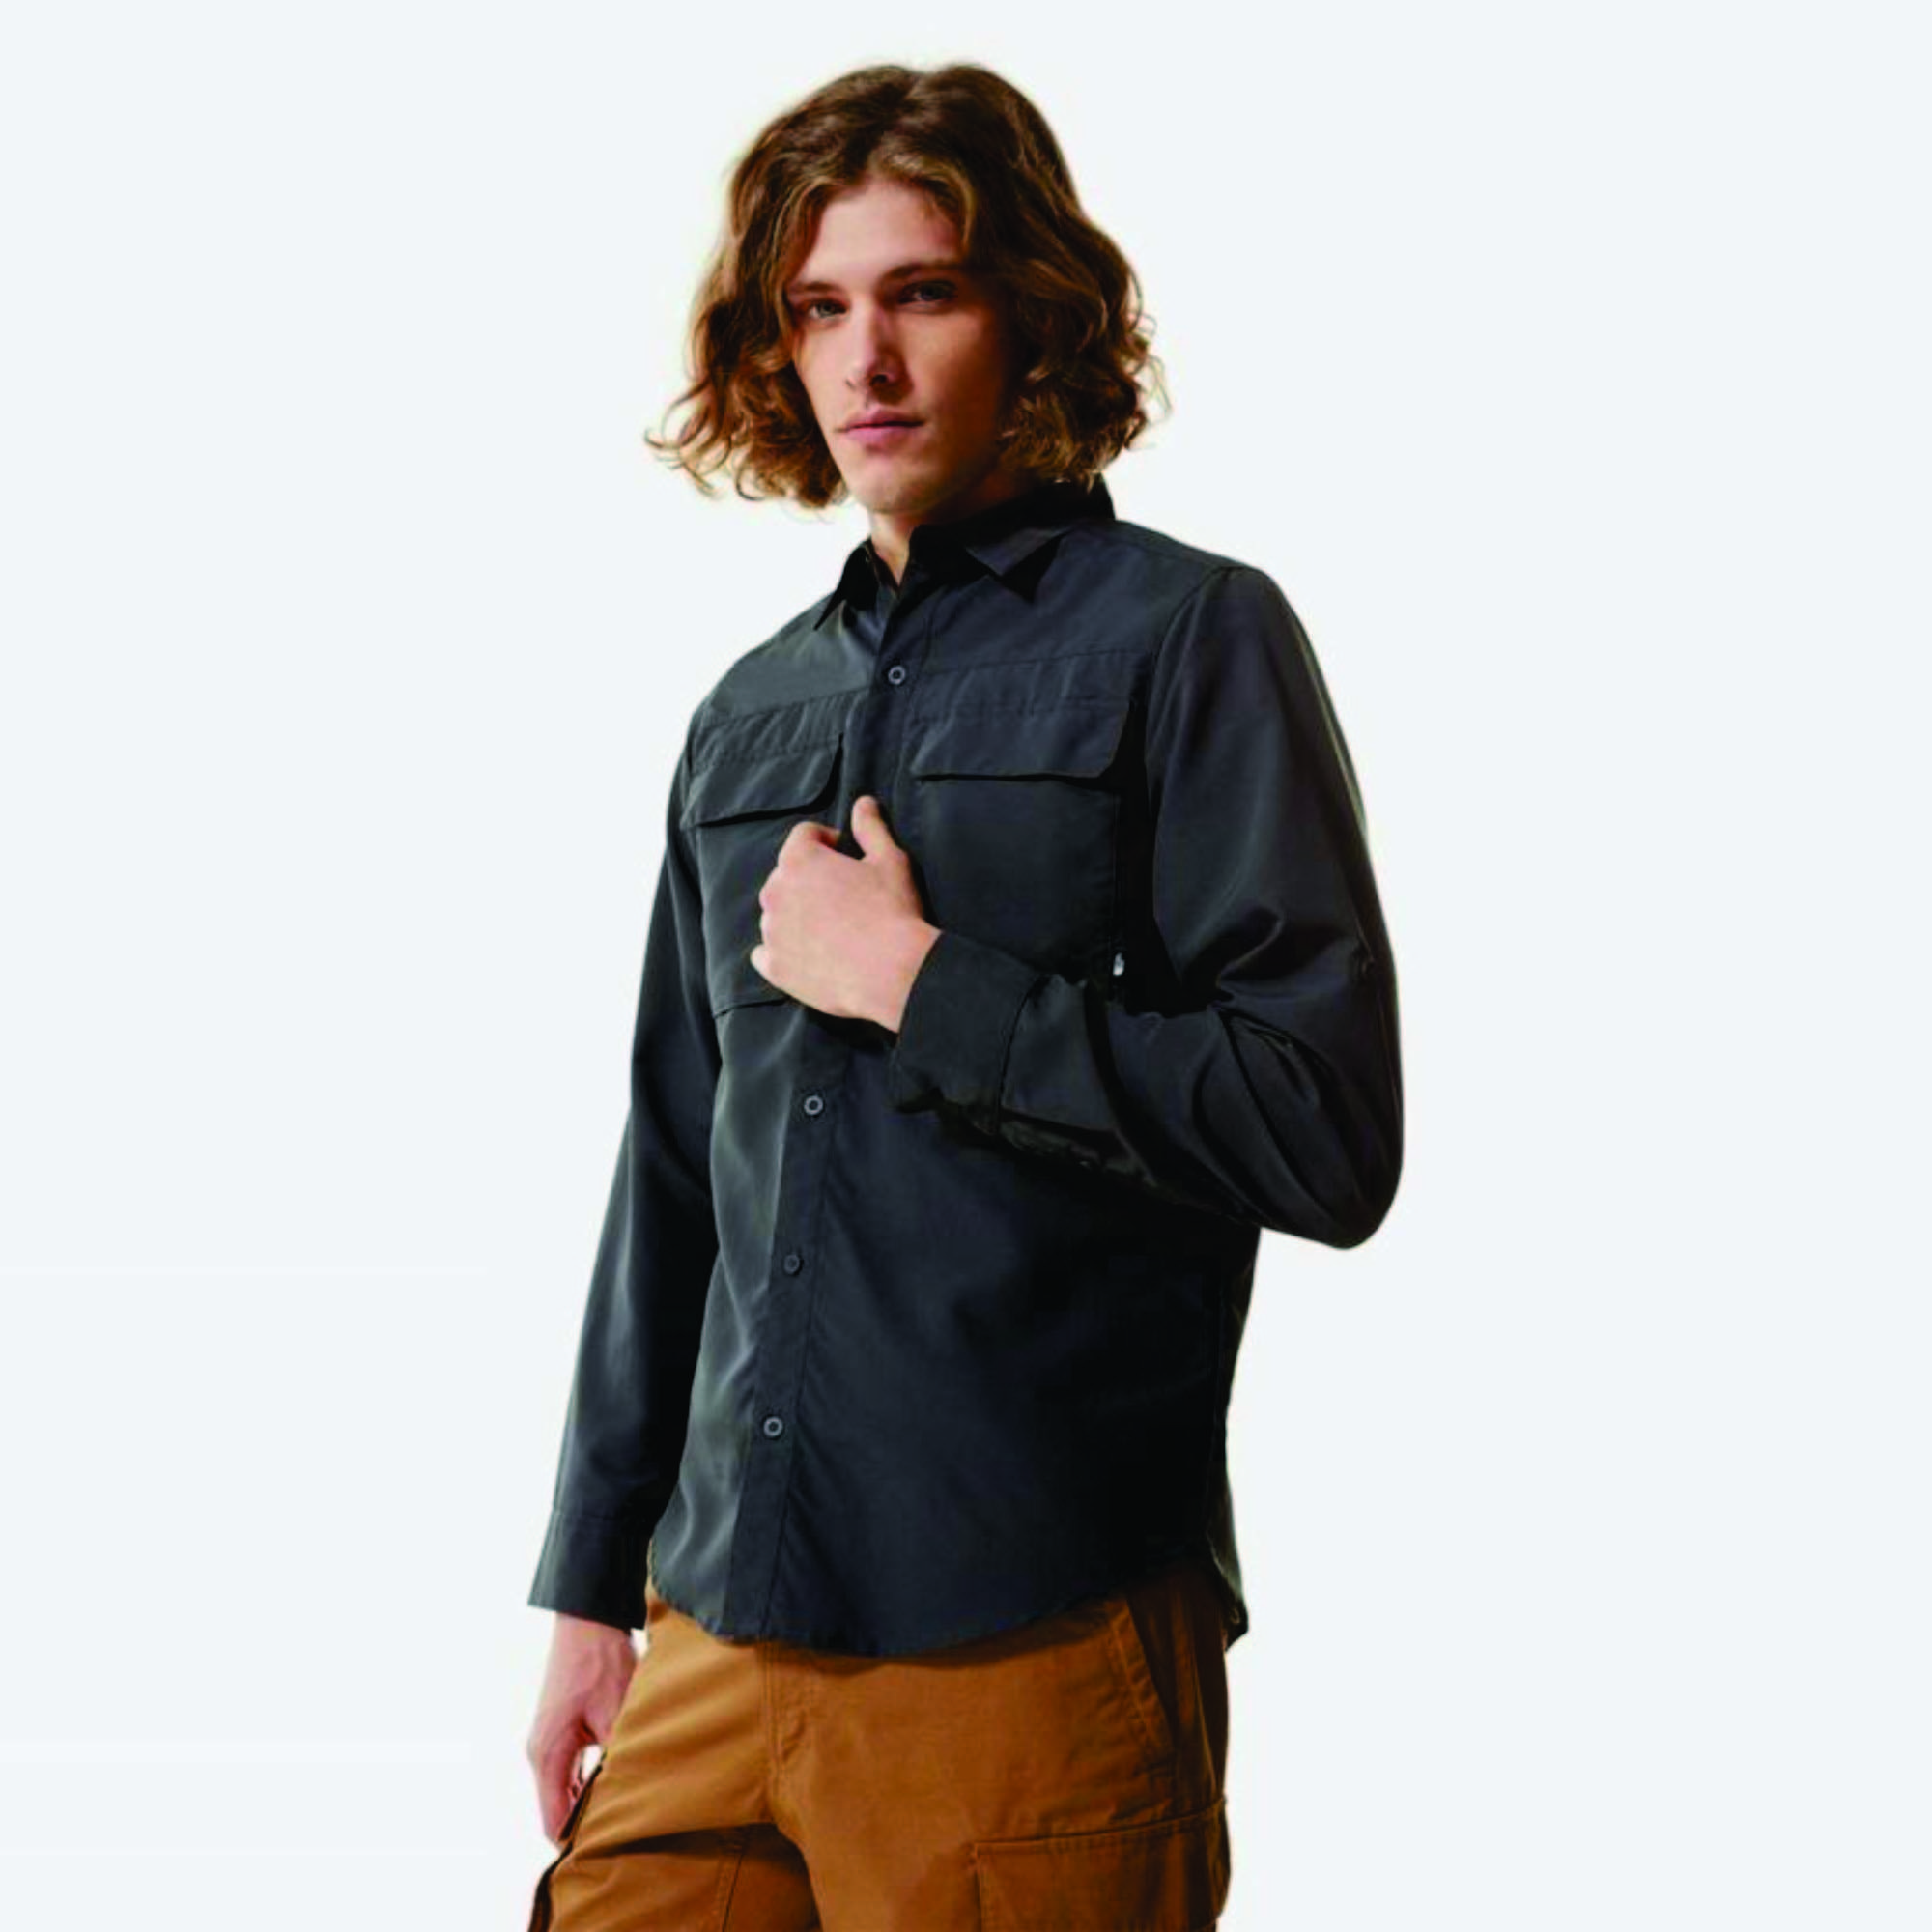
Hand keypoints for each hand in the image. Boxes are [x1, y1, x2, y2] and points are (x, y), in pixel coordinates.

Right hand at [526, 1613, 636, 1845]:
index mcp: (548, 1754)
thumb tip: (632, 1793)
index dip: (579, 1841)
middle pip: (559, 1809)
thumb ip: (619, 1756)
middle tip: (626, 1832)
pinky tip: (618, 1782)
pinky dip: (589, 1782)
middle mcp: (541, 1753)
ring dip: (590, 1802)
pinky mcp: (559, 1730)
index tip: (609, 1849)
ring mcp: (548, 1742)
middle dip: (587, 1823)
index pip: (554, 1820)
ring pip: (566, 1790)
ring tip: (626, 1809)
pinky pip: (570, 1771)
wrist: (588, 1617)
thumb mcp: (617, 1711)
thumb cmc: (600, 1661)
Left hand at [749, 794, 940, 1031]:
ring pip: (775, 914)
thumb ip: (871, 828)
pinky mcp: (774, 966)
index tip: (845, 856)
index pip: (804, 835)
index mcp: (799, 859)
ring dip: (795, 915)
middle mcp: (775, 891)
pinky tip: (807, 955)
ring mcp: (772, 931)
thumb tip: (863, 803)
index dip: (827, 841)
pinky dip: (780, 952)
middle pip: (785, 874)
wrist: (893, 971)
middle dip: (809, 879)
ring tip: (831, 930)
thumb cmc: (894, 911)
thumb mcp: (890, 860)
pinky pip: (765, 953)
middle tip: (842, 897)